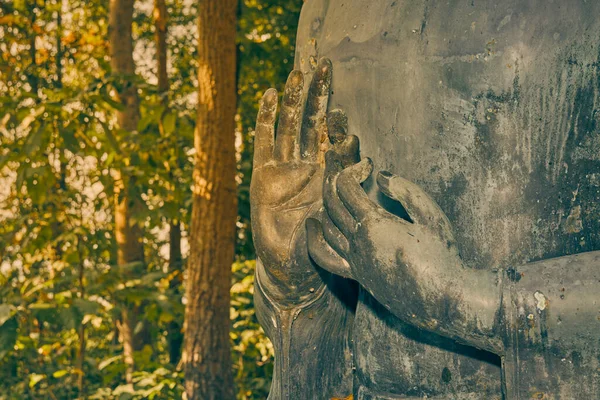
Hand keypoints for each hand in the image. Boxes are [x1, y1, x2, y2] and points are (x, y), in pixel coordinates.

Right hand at [250, 59, 357, 302]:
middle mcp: (307, 166)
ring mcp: (284, 168)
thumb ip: (349, 188)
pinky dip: (266, 118)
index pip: (335, 139)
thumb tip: (365, 164)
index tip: (346, 108)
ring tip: (299, 74)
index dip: (340, 122)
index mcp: (329, 174)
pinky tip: (271, 94)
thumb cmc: (321, 244)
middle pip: (313, 123)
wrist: (292, 267)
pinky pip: (264, 141)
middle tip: (325, 67)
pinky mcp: (262, 174)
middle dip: (318, 96)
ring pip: (289, 126)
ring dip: (294, 100)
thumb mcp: (339, 215)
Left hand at [307, 155, 501, 350]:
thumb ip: (406, 191)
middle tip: (341, 165)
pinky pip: (325, 257)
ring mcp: (354, 260)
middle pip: (331, 202)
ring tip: (333, 189)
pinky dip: (314, 239)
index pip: (346, 187)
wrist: (442, 299)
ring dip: (327, 204)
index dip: (353, 169)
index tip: (368, 164)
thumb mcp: (431, 216)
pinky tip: (313, 227)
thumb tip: (380, 176)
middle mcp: (357, 241)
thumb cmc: (443, 256)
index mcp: (374, 223)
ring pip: (326, 226)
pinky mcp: (357, 275)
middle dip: (333, 180)